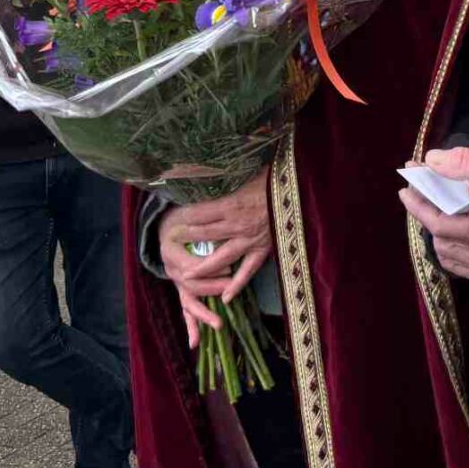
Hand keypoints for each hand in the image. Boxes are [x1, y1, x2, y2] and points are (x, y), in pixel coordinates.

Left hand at [161, 171, 273, 311]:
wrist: (299, 190)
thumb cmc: (274, 177)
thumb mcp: (248, 171)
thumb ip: (228, 177)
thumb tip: (208, 170)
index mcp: (232, 204)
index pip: (199, 213)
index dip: (183, 217)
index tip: (170, 219)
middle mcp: (237, 224)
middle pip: (205, 234)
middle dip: (186, 240)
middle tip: (168, 245)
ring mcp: (250, 240)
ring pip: (221, 257)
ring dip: (203, 267)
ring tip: (187, 276)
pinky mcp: (263, 249)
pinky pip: (248, 270)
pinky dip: (237, 284)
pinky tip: (225, 297)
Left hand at [400, 144, 468, 283]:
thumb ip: (461, 161)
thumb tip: (430, 162)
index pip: (439, 224)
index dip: (418, 208)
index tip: (405, 191)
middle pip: (442, 241)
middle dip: (426, 217)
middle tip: (420, 194)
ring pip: (452, 258)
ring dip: (439, 238)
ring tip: (436, 216)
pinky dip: (463, 264)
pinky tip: (462, 251)